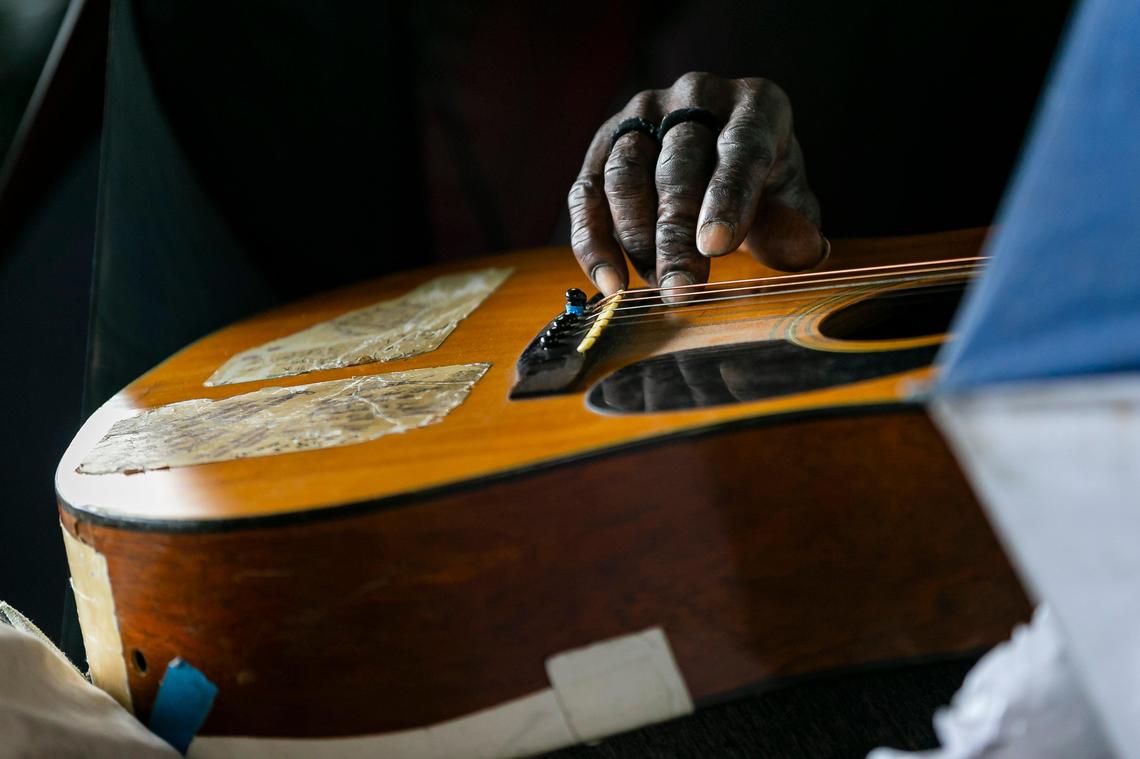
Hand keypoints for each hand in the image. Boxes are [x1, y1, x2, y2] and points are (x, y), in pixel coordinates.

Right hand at [569, 72, 825, 301]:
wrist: (720, 161)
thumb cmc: (762, 186)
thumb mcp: (790, 203)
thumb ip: (794, 226)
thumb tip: (807, 252)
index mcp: (756, 104)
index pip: (741, 146)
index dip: (728, 197)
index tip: (716, 246)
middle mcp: (695, 95)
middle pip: (677, 163)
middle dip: (676, 233)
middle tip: (680, 289)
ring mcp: (642, 115)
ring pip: (625, 174)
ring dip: (636, 238)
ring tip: (656, 285)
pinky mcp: (603, 146)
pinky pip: (586, 195)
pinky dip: (593, 243)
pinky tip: (611, 283)